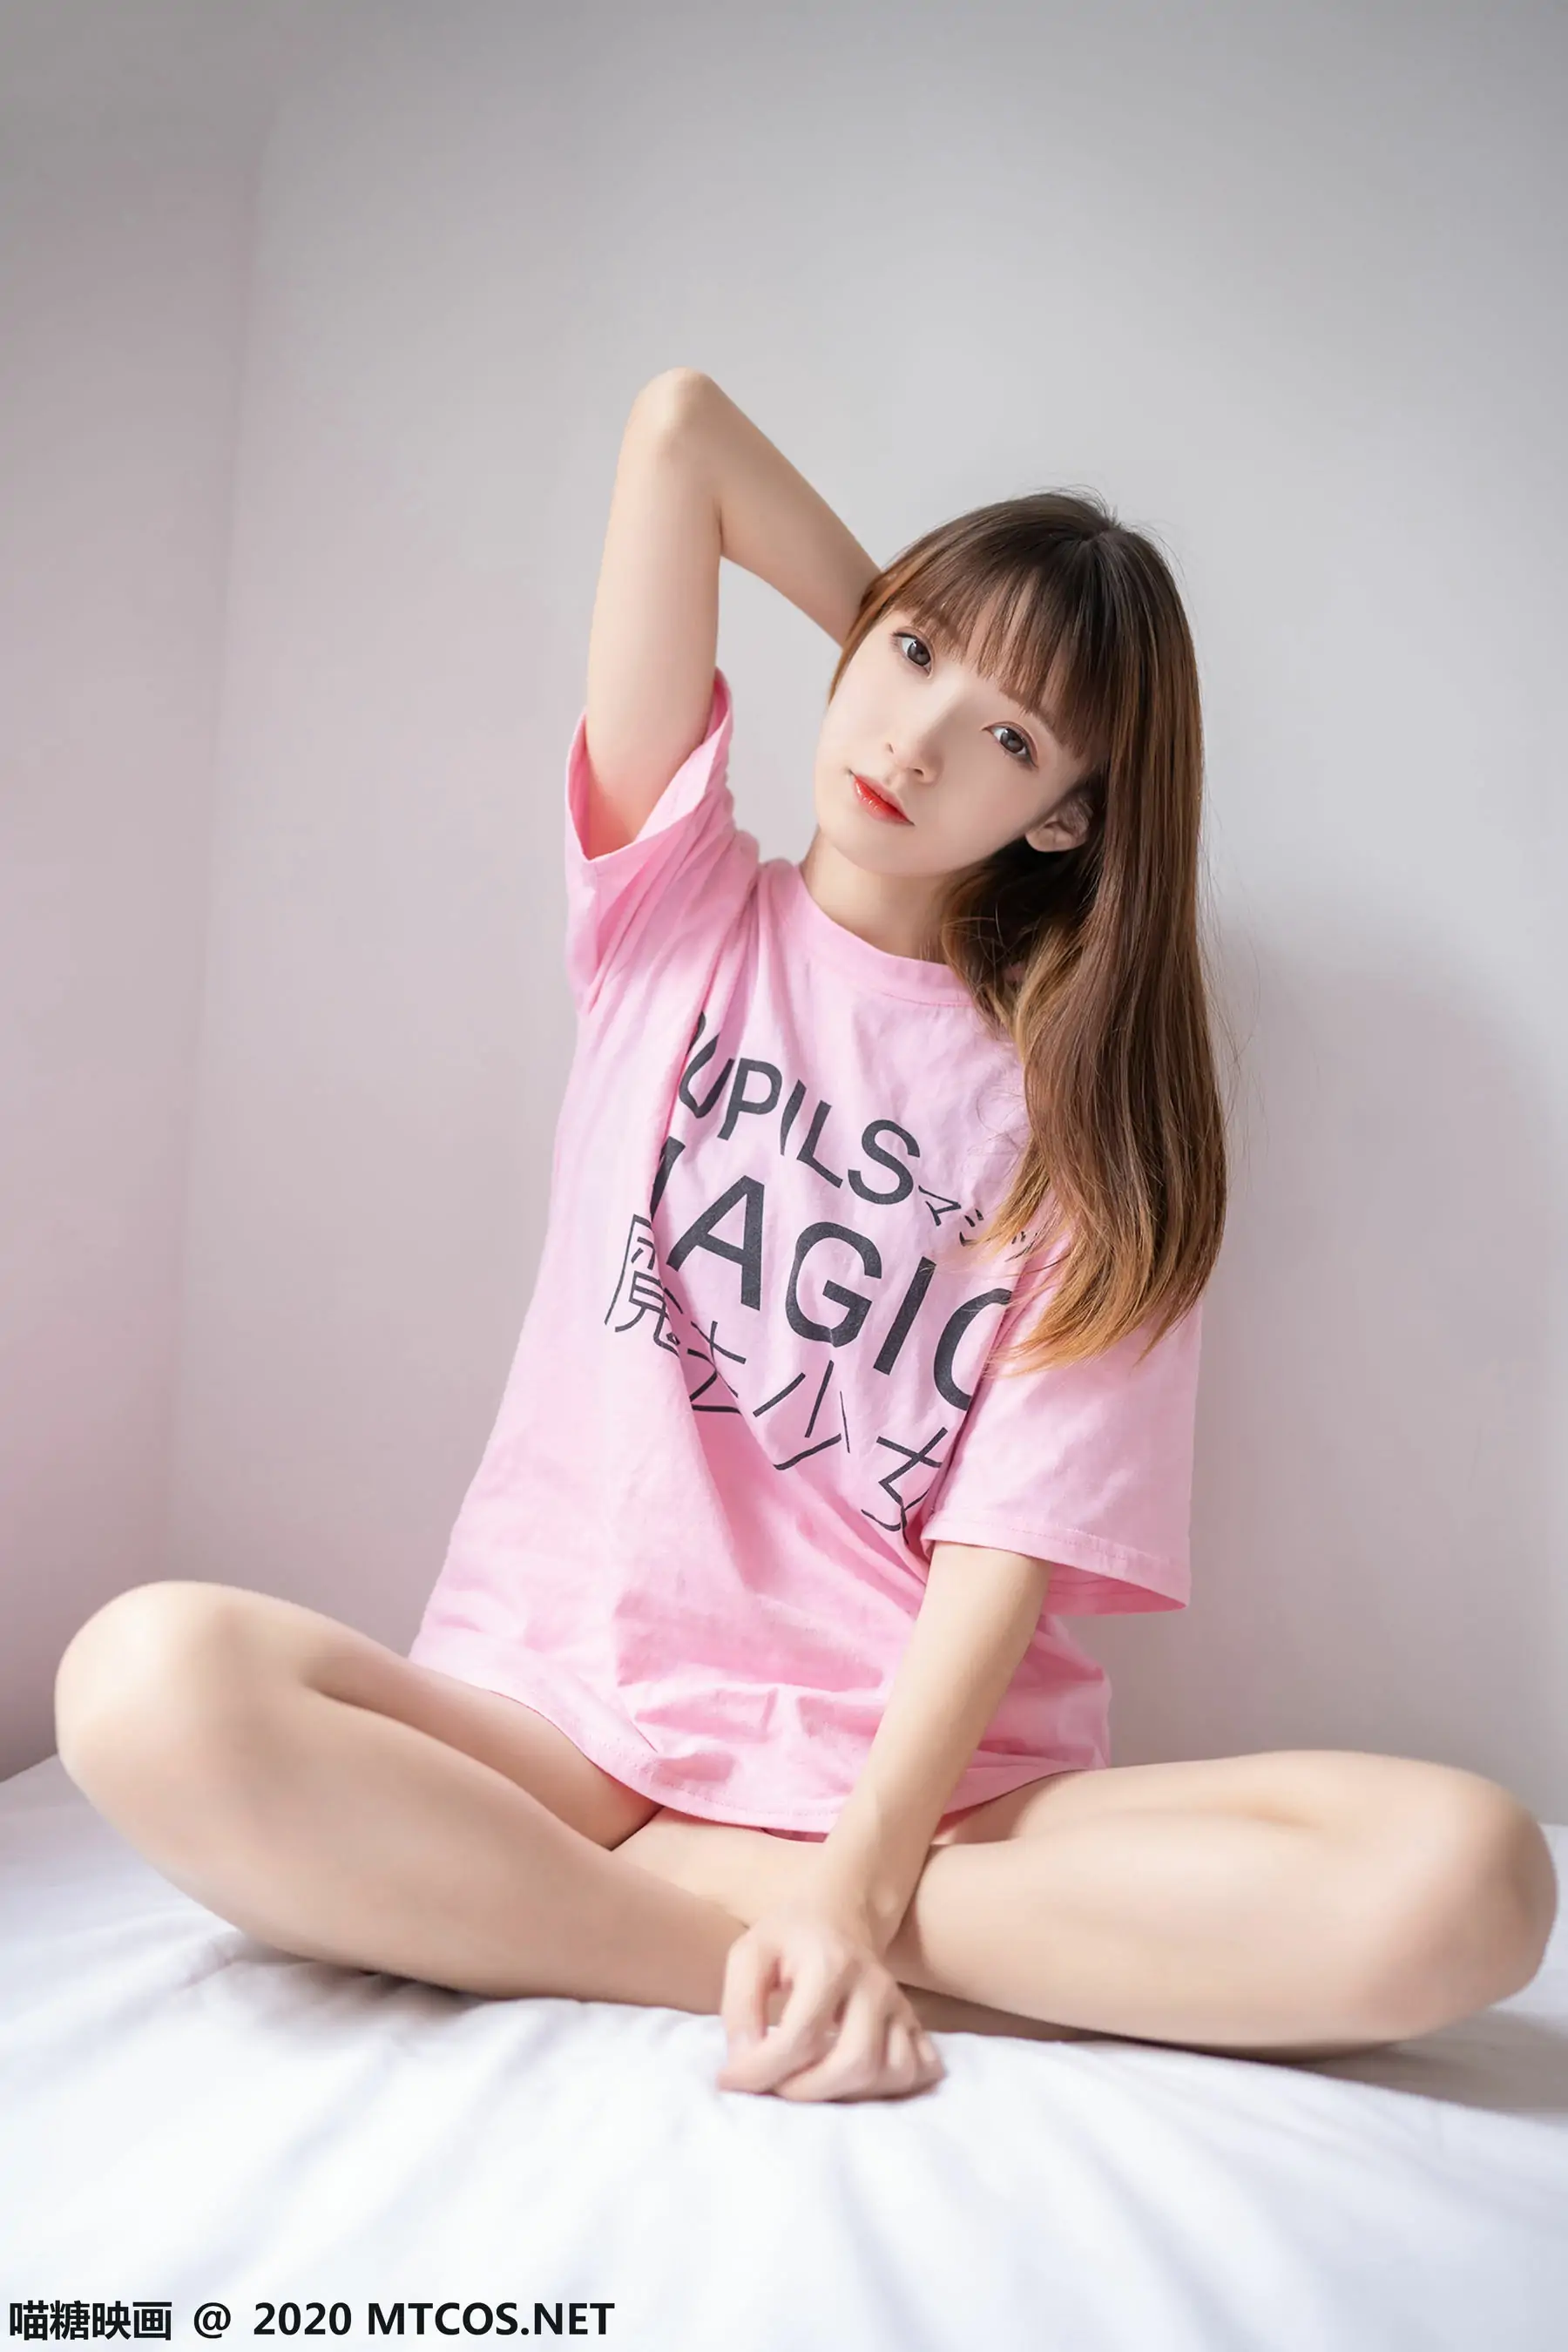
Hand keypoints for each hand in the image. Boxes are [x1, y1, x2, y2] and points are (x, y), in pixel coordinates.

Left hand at [715, 1901, 945, 2102]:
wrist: (837, 1914)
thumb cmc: (788, 1937)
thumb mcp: (749, 1954)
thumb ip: (739, 2007)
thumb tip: (744, 2063)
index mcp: (832, 1964)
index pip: (801, 2038)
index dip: (761, 2071)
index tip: (730, 2079)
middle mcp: (875, 1986)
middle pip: (854, 2064)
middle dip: (806, 2091)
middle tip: (773, 2084)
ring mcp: (901, 2006)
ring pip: (892, 2074)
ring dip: (847, 2094)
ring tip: (809, 2081)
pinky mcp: (914, 2023)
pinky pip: (918, 2072)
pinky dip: (889, 2090)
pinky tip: (852, 2082)